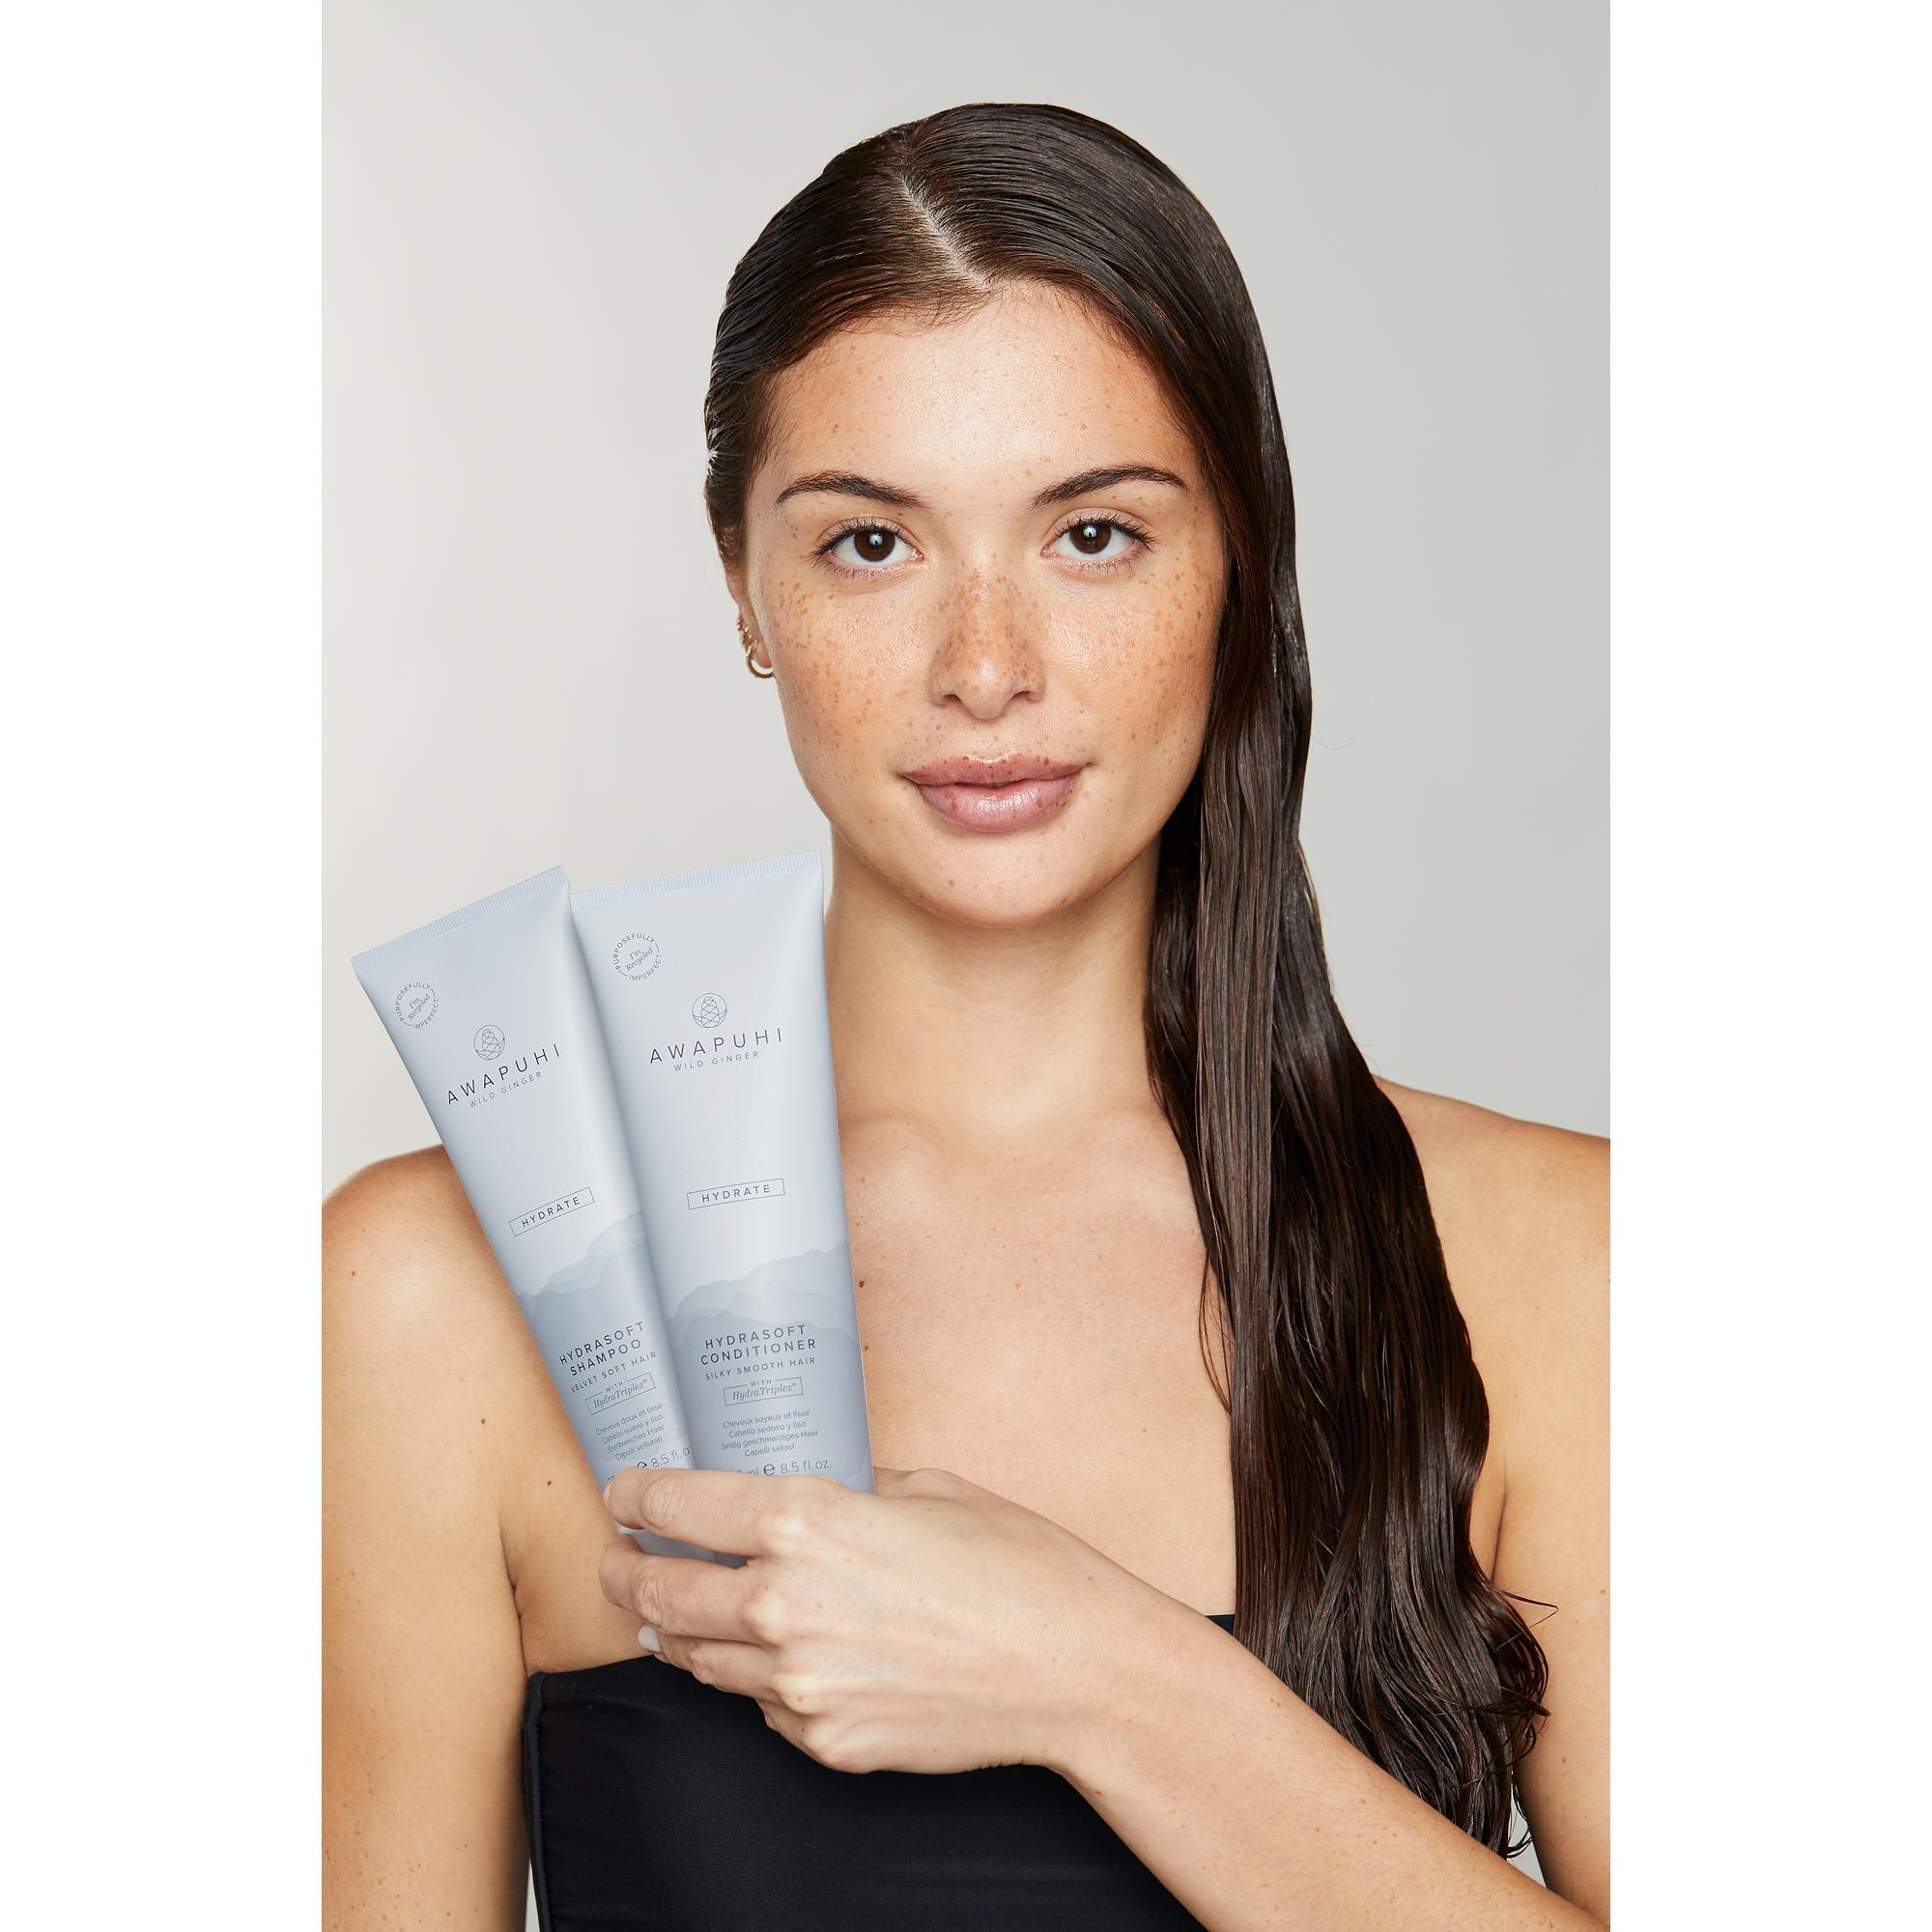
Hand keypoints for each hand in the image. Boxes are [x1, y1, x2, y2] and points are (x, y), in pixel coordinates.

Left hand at [597, 1465, 1182, 1776]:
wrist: (1075, 1669)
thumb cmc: (1015, 1566)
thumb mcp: (927, 1487)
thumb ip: (850, 1485)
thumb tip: (813, 1483)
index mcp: (805, 1523)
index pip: (676, 1506)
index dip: (635, 1496)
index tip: (623, 1492)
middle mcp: (785, 1604)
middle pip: (661, 1590)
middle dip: (628, 1570)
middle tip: (620, 1558)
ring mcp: (799, 1684)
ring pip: (699, 1657)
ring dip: (679, 1629)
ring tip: (673, 1610)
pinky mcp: (823, 1739)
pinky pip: (760, 1706)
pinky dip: (754, 1679)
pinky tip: (775, 1657)